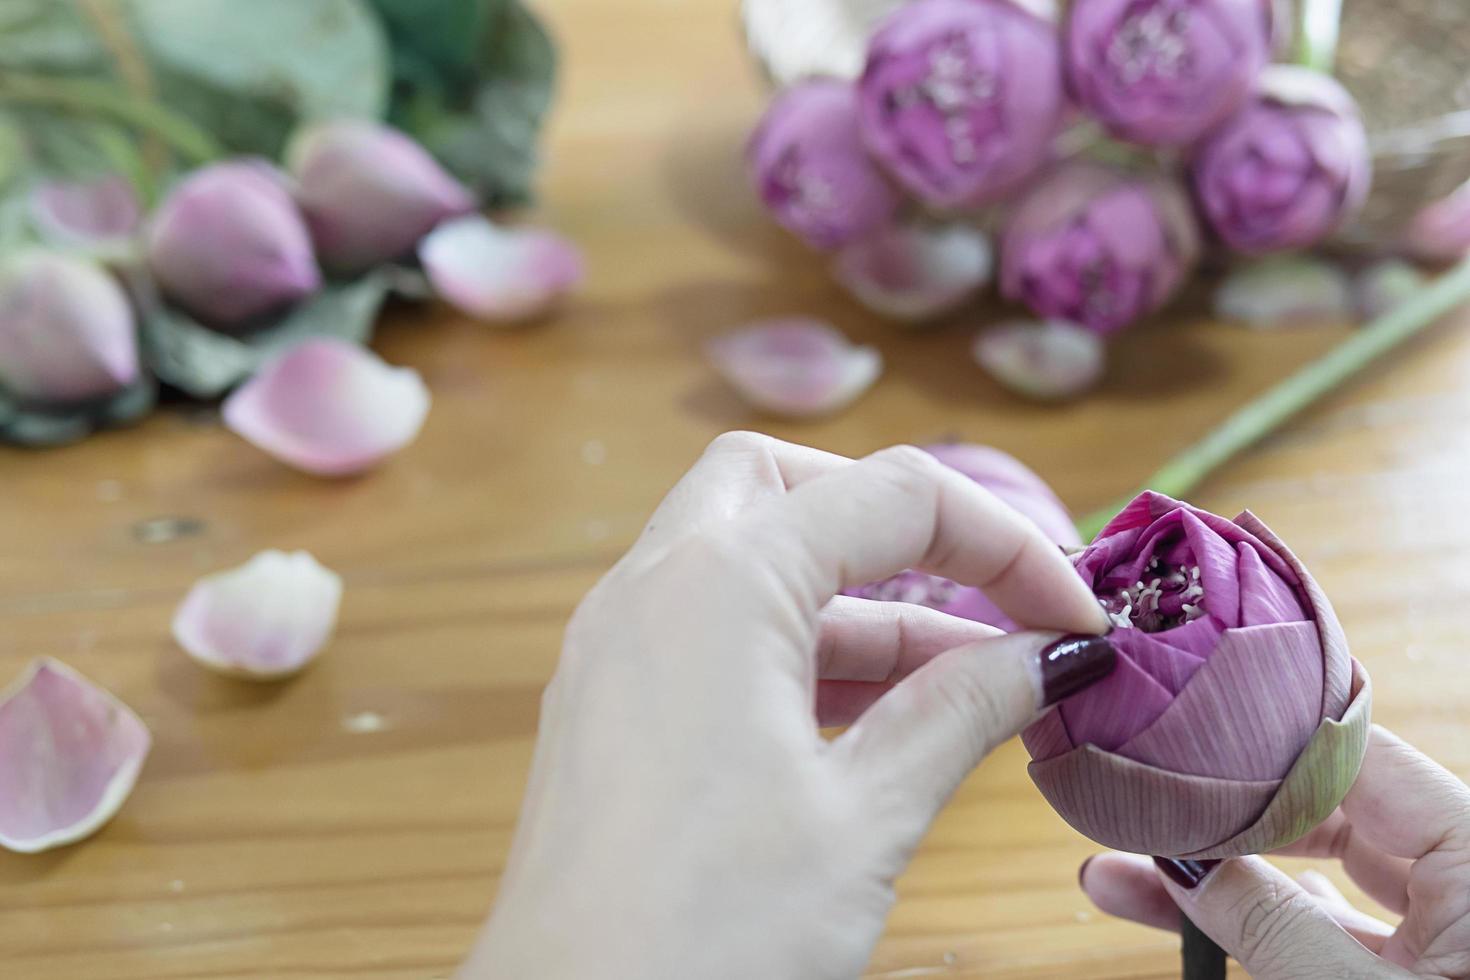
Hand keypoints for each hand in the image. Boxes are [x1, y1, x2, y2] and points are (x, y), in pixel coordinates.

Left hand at [458, 433, 1113, 979]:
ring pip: (753, 560)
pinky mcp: (609, 704)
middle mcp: (652, 588)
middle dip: (901, 523)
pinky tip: (875, 716)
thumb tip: (1046, 655)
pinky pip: (715, 630)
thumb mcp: (864, 816)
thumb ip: (960, 711)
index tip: (1073, 613)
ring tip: (964, 678)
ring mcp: (618, 644)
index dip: (1005, 544)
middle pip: (794, 487)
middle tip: (988, 593)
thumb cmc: (702, 937)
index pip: (891, 496)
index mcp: (718, 583)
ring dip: (859, 599)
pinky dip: (798, 647)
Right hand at [1080, 726, 1469, 978]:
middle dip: (1223, 809)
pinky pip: (1330, 928)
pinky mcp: (1421, 972)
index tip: (1174, 728)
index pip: (1358, 758)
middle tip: (1135, 797)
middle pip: (1327, 810)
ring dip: (1222, 872)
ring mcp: (1447, 929)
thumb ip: (1270, 922)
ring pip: (1317, 874)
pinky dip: (1260, 919)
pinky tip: (1177, 906)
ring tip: (1117, 869)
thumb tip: (1180, 854)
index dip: (1262, 737)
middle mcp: (1469, 879)